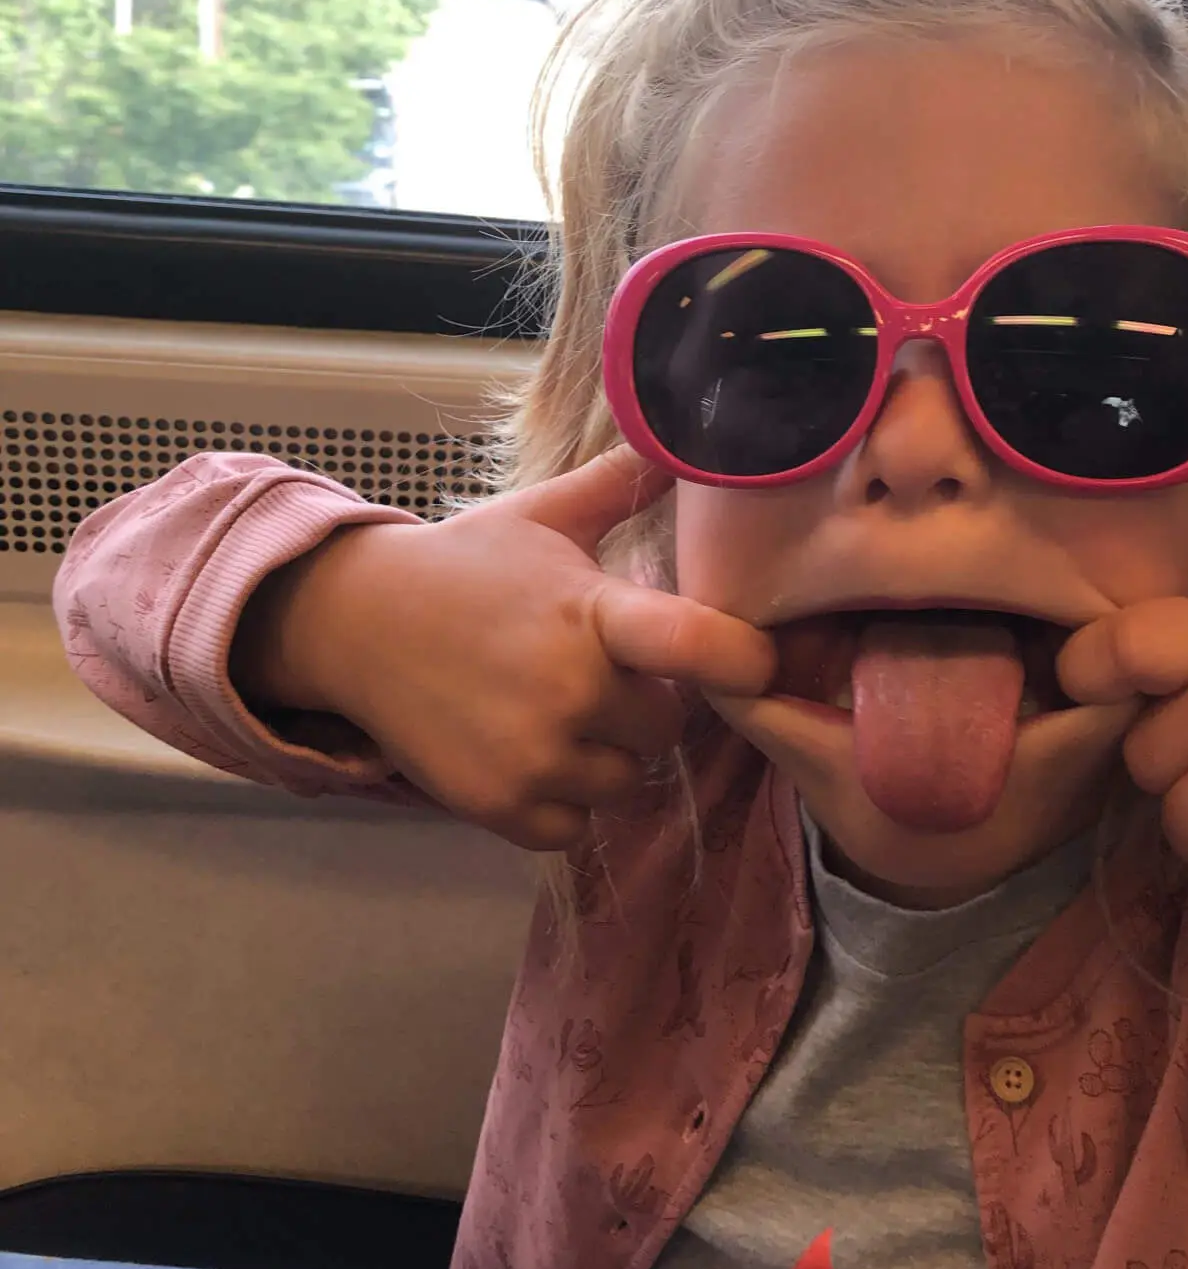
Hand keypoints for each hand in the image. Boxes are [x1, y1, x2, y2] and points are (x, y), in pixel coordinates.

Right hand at [233, 445, 774, 848]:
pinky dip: (560, 799)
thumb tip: (684, 442)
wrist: (354, 623)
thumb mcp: (544, 516)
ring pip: (623, 781)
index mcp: (592, 614)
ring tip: (554, 708)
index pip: (700, 647)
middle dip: (641, 703)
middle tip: (593, 670)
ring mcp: (532, 756)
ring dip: (602, 755)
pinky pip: (574, 825)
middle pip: (665, 726)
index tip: (753, 660)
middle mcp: (569, 691)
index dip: (745, 660)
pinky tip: (529, 750)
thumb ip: (620, 485)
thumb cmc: (465, 565)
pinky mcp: (498, 806)